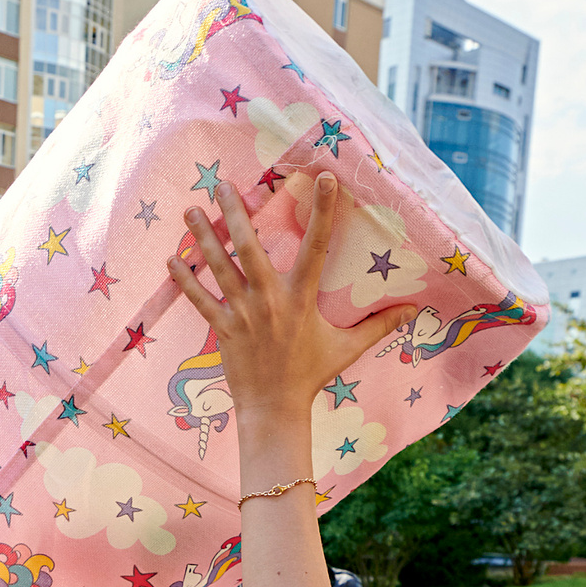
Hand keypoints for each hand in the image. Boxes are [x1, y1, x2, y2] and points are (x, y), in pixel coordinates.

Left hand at [166, 176, 413, 423]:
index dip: (323, 210)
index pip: (318, 246)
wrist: (275, 409)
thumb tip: (413, 311)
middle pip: (250, 247)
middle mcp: (270, 300)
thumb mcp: (348, 348)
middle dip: (236, 213)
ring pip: (219, 267)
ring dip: (203, 237)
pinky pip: (199, 300)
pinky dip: (185, 281)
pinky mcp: (223, 329)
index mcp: (302, 298)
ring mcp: (243, 313)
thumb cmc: (311, 375)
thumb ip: (378, 326)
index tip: (323, 177)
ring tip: (190, 210)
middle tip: (224, 183)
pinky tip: (172, 260)